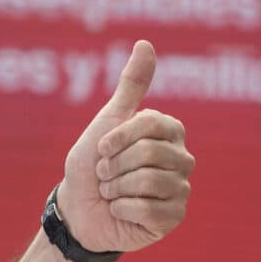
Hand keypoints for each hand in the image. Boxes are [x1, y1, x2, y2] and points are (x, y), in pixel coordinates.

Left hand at [59, 40, 194, 253]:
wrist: (78, 208)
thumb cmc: (92, 163)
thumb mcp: (108, 120)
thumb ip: (132, 84)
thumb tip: (145, 43)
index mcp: (170, 132)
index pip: (149, 124)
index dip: (117, 137)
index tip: (102, 148)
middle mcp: (182, 159)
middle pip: (149, 154)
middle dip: (114, 165)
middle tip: (105, 174)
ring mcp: (181, 189)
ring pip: (148, 181)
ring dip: (116, 187)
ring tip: (112, 191)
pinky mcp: (174, 217)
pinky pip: (147, 209)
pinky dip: (121, 208)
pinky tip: (120, 211)